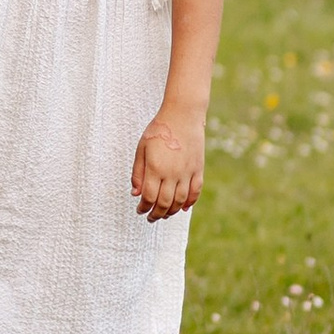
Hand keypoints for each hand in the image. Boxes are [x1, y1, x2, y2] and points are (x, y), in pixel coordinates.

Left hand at [132, 105, 205, 219]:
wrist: (183, 115)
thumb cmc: (158, 130)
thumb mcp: (141, 149)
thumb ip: (138, 173)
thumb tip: (136, 194)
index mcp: (155, 168)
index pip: (149, 197)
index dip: (143, 208)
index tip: (139, 210)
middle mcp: (172, 173)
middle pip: (164, 203)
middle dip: (156, 214)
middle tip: (150, 218)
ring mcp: (187, 172)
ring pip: (180, 200)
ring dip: (171, 211)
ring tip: (164, 215)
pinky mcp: (198, 169)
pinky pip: (195, 191)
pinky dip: (190, 202)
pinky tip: (182, 208)